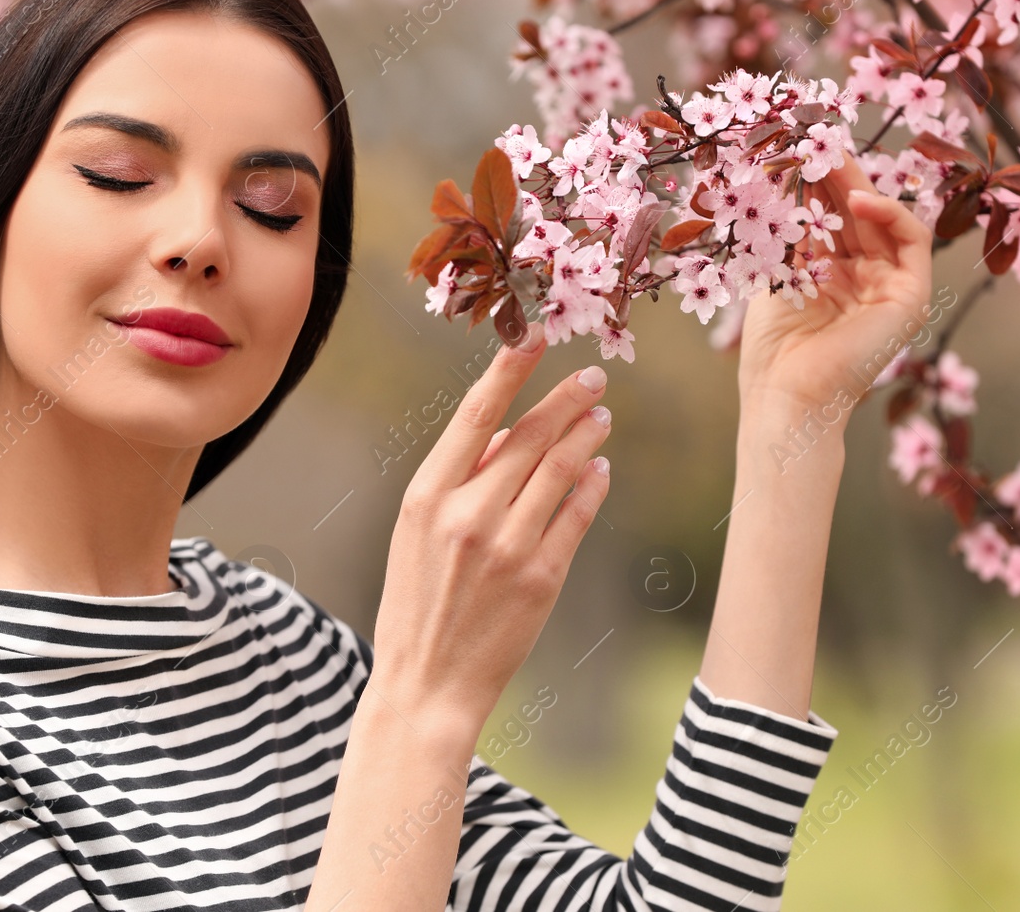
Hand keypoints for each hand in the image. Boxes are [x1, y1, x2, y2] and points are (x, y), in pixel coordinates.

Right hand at [371, 320, 612, 735]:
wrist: (426, 684)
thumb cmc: (419, 601)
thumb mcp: (416, 533)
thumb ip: (458, 481)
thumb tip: (509, 433)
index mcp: (426, 496)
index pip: (473, 415)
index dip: (508, 370)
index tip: (534, 334)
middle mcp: (466, 515)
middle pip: (528, 437)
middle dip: (567, 399)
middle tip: (594, 376)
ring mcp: (507, 547)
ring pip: (562, 470)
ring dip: (587, 435)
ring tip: (602, 415)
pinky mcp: (541, 578)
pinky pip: (578, 515)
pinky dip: (593, 485)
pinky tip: (600, 469)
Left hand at [736, 151, 933, 412]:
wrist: (787, 395)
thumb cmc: (773, 348)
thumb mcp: (777, 276)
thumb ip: (791, 235)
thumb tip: (786, 181)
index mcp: (832, 276)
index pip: (831, 218)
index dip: (817, 184)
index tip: (795, 150)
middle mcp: (864, 278)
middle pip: (856, 213)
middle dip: (835, 175)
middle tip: (813, 138)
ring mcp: (890, 287)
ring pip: (882, 219)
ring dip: (856, 183)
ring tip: (828, 157)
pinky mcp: (911, 297)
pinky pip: (913, 240)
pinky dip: (890, 213)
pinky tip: (858, 198)